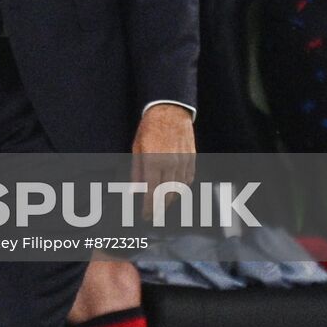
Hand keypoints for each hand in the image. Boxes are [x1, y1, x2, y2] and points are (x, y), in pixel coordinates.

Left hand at [132, 104, 195, 218]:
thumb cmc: (149, 128)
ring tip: (161, 205)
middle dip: (159, 208)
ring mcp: (183, 162)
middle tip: (153, 215)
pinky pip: (188, 179)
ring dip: (170, 200)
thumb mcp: (136, 148)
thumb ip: (136, 171)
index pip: (151, 192)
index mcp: (153, 161)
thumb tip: (134, 191)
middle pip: (166, 195)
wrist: (170, 111)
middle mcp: (170, 164)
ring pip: (179, 189)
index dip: (148, 207)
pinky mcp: (192, 159)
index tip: (145, 216)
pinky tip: (175, 191)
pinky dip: (181, 189)